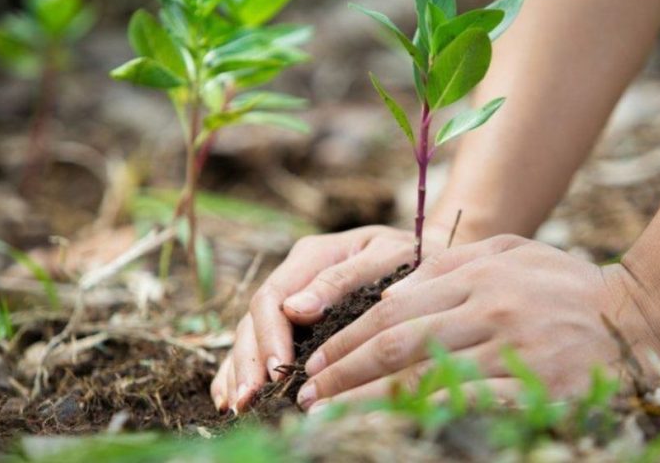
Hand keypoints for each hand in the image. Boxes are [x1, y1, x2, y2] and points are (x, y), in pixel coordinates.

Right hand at [210, 224, 452, 412]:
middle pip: (255, 318)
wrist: (428, 254)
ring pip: (250, 333)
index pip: (273, 297)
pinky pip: (259, 343)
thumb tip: (295, 310)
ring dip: (240, 369)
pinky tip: (231, 397)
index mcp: (312, 255)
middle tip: (250, 399)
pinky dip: (242, 369)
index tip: (277, 370)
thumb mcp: (385, 258)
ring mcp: (292, 297)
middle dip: (249, 360)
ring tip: (237, 405)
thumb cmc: (413, 256)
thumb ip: (342, 279)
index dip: (270, 336)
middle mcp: (295, 276)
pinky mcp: (295, 319)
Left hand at [293, 235, 659, 411]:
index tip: (315, 363)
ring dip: (368, 403)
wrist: (642, 314)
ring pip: (424, 378)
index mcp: (477, 273)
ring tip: (329, 419)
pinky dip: (423, 418)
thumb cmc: (568, 284)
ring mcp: (513, 347)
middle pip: (397, 343)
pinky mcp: (537, 386)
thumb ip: (452, 266)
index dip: (347, 340)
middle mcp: (489, 306)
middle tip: (307, 396)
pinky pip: (468, 406)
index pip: (393, 309)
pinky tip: (394, 430)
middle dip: (343, 373)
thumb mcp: (511, 252)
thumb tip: (391, 292)